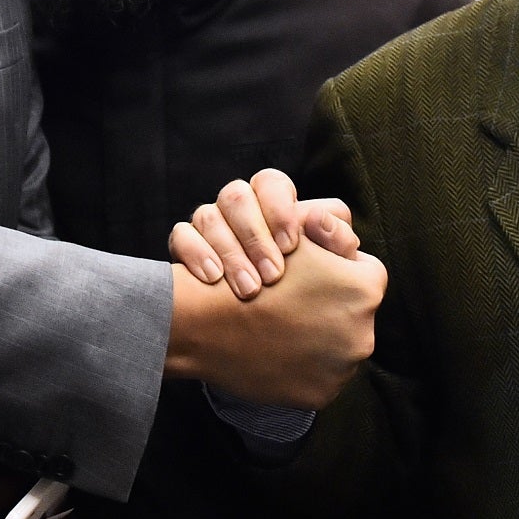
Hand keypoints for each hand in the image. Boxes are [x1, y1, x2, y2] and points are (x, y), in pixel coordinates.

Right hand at [165, 244, 383, 408]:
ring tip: (286, 327)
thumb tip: (346, 236)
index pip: (367, 276)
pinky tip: (280, 351)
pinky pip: (321, 377)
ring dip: (320, 339)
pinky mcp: (321, 394)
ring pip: (340, 348)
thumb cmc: (253, 270)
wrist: (207, 322)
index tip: (317, 276)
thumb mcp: (297, 238)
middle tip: (298, 303)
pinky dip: (305, 366)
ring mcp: (343, 369)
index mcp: (366, 289)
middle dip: (333, 309)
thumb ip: (331, 235)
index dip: (340, 273)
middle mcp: (364, 332)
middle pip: (356, 316)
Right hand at [169, 170, 359, 298]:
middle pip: (237, 197)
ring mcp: (210, 225)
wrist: (264, 335)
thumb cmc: (310, 294)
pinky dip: (197, 255)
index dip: (280, 210)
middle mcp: (240, 207)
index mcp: (274, 201)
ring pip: (207, 215)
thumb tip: (319, 220)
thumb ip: (336, 242)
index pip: (271, 183)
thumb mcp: (334, 270)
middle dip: (255, 237)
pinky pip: (181, 236)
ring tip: (249, 291)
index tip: (291, 246)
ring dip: (231, 253)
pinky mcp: (187, 246)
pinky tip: (214, 280)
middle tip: (273, 276)